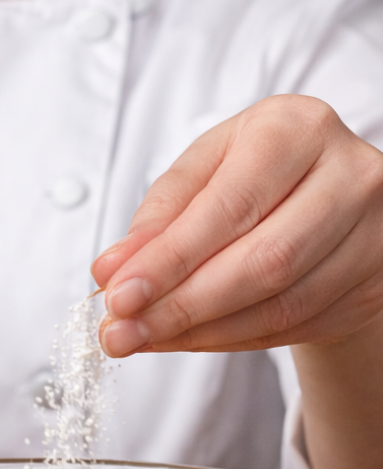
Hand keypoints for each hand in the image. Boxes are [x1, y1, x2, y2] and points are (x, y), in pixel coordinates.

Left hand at [91, 95, 382, 357]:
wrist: (321, 192)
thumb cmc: (251, 173)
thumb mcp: (200, 174)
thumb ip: (157, 218)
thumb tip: (112, 270)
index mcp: (296, 129)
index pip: (229, 207)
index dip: (170, 259)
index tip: (118, 295)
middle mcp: (350, 176)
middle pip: (263, 262)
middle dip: (181, 306)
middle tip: (122, 332)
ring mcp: (375, 233)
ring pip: (283, 304)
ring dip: (201, 331)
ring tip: (144, 338)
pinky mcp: (377, 283)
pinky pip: (297, 327)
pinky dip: (231, 339)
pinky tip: (186, 339)